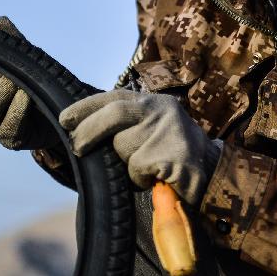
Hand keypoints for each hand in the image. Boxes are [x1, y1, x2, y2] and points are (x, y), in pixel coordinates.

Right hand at [0, 16, 59, 149]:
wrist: (63, 105)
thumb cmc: (36, 80)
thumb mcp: (25, 57)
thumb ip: (12, 42)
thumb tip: (1, 22)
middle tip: (5, 72)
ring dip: (0, 95)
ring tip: (17, 83)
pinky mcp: (12, 139)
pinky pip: (7, 126)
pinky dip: (16, 108)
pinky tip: (26, 95)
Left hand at [59, 89, 221, 207]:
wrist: (212, 175)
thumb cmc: (172, 156)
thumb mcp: (151, 131)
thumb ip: (125, 124)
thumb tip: (80, 128)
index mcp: (155, 103)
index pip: (114, 97)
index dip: (87, 107)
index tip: (64, 118)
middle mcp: (162, 110)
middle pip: (115, 113)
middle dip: (90, 130)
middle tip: (77, 146)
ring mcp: (169, 130)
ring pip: (124, 146)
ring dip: (126, 163)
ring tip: (145, 168)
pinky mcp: (172, 153)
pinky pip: (137, 169)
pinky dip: (139, 179)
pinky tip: (156, 178)